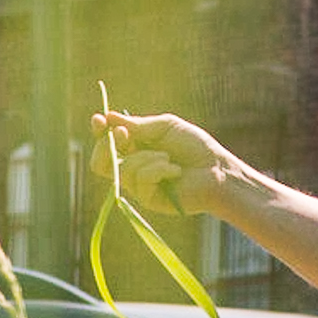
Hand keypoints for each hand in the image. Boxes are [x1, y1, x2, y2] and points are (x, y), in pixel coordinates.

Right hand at [92, 110, 243, 218]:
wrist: (217, 170)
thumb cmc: (196, 147)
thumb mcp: (166, 127)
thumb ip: (138, 125)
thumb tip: (109, 117)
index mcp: (136, 149)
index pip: (107, 143)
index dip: (99, 131)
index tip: (99, 119)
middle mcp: (133, 168)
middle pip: (100, 163)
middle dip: (109, 146)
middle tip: (127, 135)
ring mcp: (139, 186)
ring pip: (122, 169)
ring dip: (146, 157)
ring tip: (168, 157)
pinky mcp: (148, 199)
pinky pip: (139, 180)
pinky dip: (158, 169)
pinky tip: (175, 171)